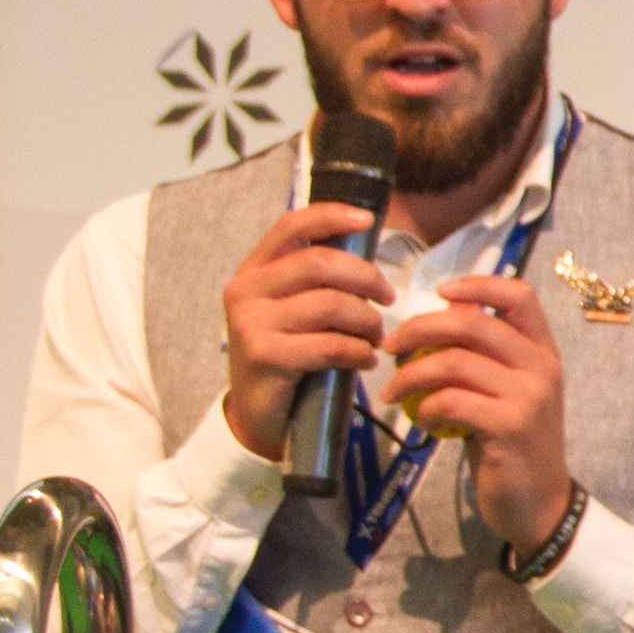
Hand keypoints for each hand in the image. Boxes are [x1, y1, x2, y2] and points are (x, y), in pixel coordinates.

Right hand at [219, 202, 394, 460]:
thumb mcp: (296, 311)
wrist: (260, 417)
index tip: (367, 220)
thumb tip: (368, 251)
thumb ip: (319, 281)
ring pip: (330, 305)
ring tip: (377, 337)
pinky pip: (329, 344)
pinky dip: (358, 351)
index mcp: (254, 270)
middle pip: (320, 264)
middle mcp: (245, 290)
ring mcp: (251, 323)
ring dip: (367, 321)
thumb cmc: (290, 357)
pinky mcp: (265, 356)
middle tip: (388, 297)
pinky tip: (366, 359)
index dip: (331, 216)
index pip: (291, 226)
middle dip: (366, 278)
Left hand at [384, 275, 572, 554]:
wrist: (538, 503)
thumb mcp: (506, 391)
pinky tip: (422, 420)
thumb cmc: (513, 444)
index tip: (439, 294)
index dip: (477, 284)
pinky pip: (452, 400)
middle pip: (472, 322)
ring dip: (411, 374)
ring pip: (454, 361)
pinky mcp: (509, 426)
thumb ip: (485, 354)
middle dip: (419, 328)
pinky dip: (426, 407)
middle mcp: (541, 367)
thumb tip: (443, 311)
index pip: (520, 294)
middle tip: (390, 347)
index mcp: (543, 351)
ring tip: (393, 391)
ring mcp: (529, 396)